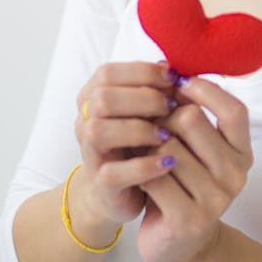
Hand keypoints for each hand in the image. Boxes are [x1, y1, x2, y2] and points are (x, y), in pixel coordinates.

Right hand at [73, 61, 180, 226]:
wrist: (120, 192)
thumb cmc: (138, 143)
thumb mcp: (146, 112)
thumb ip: (156, 90)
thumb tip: (175, 70)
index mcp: (92, 98)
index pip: (107, 73)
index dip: (142, 72)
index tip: (173, 78)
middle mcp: (85, 123)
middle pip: (102, 98)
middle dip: (142, 98)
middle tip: (171, 107)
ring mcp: (90, 154)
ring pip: (99, 131)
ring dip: (138, 129)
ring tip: (167, 135)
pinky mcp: (102, 184)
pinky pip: (114, 173)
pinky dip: (144, 166)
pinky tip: (168, 162)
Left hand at [135, 75, 253, 261]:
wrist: (178, 244)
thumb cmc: (182, 183)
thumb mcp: (194, 147)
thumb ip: (190, 113)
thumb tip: (169, 68)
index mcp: (243, 153)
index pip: (234, 110)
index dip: (205, 91)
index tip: (178, 84)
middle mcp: (236, 176)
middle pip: (192, 120)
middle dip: (162, 116)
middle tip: (148, 124)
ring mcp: (216, 200)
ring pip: (168, 147)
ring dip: (146, 145)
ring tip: (139, 150)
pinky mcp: (190, 219)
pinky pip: (155, 177)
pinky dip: (139, 170)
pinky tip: (136, 173)